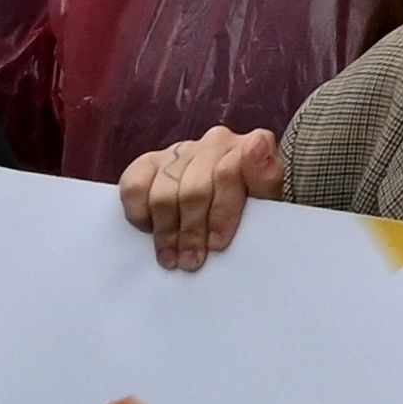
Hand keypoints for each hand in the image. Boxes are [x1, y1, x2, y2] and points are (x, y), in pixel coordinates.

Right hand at [116, 126, 284, 270]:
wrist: (230, 206)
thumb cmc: (252, 208)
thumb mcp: (268, 201)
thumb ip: (266, 176)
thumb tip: (257, 145)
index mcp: (252, 145)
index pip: (228, 174)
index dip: (221, 212)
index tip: (218, 243)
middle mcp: (216, 141)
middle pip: (194, 189)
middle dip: (191, 231)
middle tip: (191, 262)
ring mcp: (182, 150)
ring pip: (164, 192)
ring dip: (166, 231)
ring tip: (171, 258)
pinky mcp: (150, 161)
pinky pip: (134, 186)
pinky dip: (140, 213)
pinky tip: (151, 231)